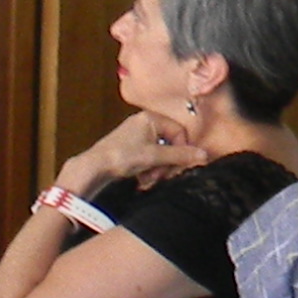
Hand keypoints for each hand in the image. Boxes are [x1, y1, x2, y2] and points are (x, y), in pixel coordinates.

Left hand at [67, 111, 199, 191]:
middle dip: (167, 162)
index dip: (182, 149)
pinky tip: (142, 179)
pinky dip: (148, 169)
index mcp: (150, 118)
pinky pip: (149, 157)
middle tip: (162, 175)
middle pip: (170, 143)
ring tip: (149, 179)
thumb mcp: (155, 156)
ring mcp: (136, 135)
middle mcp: (143, 123)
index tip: (179, 164)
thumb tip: (204, 155)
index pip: (179, 131)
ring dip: (158, 169)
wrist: (94, 167)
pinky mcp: (130, 147)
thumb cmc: (121, 156)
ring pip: (159, 153)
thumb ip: (180, 155)